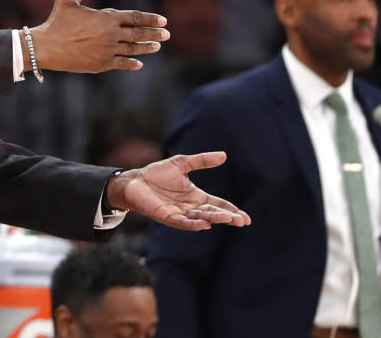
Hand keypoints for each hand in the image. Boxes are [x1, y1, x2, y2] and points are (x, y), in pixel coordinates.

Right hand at [25, 0, 169, 72]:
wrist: (45, 47)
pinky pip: (121, 63)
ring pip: (132, 49)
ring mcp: (107, 51)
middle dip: (154, 34)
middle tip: (167, 34)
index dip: (150, 18)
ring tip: (156, 47)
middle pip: (138, 34)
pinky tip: (139, 63)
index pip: (135, 17)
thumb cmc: (56, 21)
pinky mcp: (101, 64)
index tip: (163, 20)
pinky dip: (131, 63)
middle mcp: (110, 35)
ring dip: (146, 48)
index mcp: (106, 17)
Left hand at [108, 152, 250, 230]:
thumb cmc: (158, 173)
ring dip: (213, 218)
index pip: (218, 204)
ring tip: (227, 219)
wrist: (135, 181)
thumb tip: (224, 155)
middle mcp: (190, 207)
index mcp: (196, 196)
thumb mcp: (182, 163)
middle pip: (212, 213)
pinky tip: (204, 225)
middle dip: (227, 216)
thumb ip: (202, 161)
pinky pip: (182, 222)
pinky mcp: (167, 217)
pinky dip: (193, 224)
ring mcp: (179, 213)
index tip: (245, 218)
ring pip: (200, 218)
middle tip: (241, 221)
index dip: (231, 210)